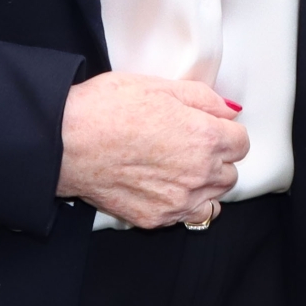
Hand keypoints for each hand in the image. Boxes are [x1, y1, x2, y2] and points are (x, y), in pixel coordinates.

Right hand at [56, 73, 247, 229]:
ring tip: (177, 169)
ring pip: (213, 199)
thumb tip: (230, 111)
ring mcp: (178, 201)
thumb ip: (204, 100)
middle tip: (189, 146)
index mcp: (206, 138)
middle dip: (216, 159)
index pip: (242, 143)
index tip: (209, 128)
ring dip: (203, 185)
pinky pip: (186, 216)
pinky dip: (182, 205)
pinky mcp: (155, 218)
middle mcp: (198, 174)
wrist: (64, 141)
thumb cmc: (107, 108)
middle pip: (230, 173)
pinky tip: (163, 187)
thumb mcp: (162, 87)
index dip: (225, 132)